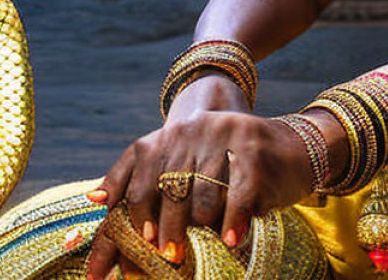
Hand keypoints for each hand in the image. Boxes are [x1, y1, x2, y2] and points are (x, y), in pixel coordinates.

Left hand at [84, 81, 312, 279]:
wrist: (294, 147)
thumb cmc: (231, 165)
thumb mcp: (187, 159)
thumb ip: (143, 177)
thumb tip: (92, 200)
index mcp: (172, 132)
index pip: (138, 174)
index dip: (130, 215)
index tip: (138, 242)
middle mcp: (195, 129)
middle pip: (166, 190)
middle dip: (163, 231)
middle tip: (166, 258)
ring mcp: (226, 138)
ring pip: (200, 199)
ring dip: (199, 231)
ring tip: (200, 251)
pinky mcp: (254, 153)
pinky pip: (235, 200)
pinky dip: (231, 225)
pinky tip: (229, 241)